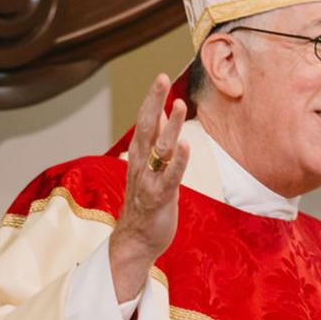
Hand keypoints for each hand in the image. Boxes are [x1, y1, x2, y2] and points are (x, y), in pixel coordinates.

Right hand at [108, 74, 190, 302]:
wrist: (134, 242)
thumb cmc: (145, 206)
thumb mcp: (149, 170)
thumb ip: (155, 145)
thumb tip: (163, 118)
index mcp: (138, 158)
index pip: (144, 122)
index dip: (152, 100)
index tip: (160, 77)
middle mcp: (140, 165)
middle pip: (146, 128)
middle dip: (154, 102)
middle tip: (161, 78)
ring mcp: (149, 181)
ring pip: (160, 149)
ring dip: (170, 126)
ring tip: (179, 104)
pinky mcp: (159, 198)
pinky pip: (170, 176)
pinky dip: (178, 160)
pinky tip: (186, 144)